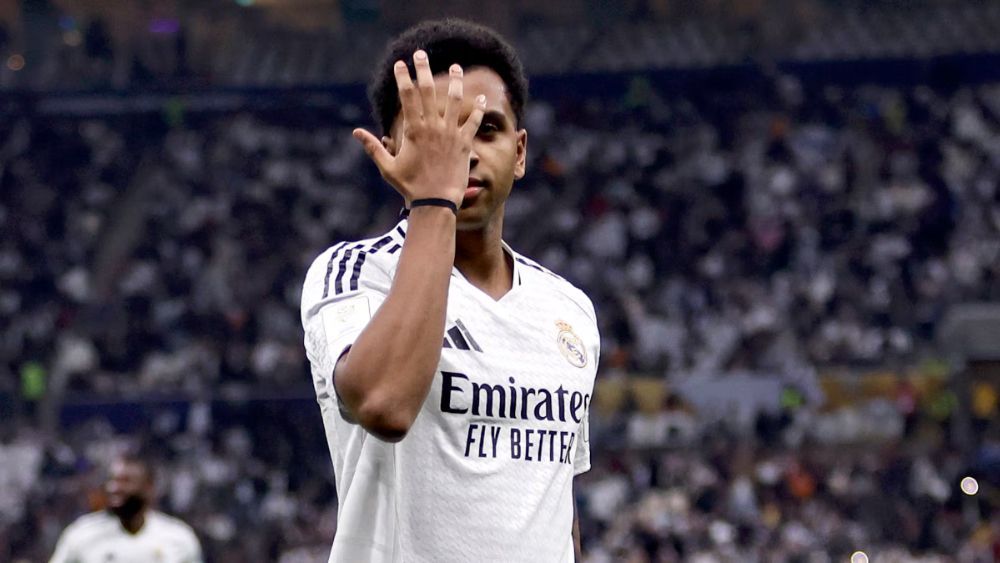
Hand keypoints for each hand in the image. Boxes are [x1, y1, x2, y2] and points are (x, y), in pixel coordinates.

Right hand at [353, 50, 486, 206]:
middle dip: (423, 69)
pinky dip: (478, 109)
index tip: (401, 64)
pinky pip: (473, 122)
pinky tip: (481, 97)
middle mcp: (432, 127)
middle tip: (421, 54)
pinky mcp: (464, 144)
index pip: (407, 96)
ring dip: (454, 81)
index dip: (403, 78)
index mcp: (413, 130)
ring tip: (455, 66)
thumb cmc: (410, 187)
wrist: (436, 202)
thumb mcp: (388, 167)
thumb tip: (356, 132)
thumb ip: (373, 147)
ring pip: (454, 100)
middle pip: (428, 91)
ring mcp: (450, 134)